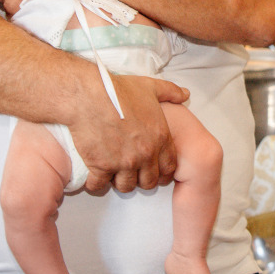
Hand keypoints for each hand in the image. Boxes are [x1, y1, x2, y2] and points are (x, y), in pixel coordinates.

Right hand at [65, 73, 188, 193]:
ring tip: (113, 173)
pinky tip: (93, 176)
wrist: (88, 95)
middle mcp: (145, 154)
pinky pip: (98, 185)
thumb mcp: (149, 87)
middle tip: (131, 172)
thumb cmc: (118, 90)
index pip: (169, 167)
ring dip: (120, 182)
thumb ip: (170, 92)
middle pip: (149, 182)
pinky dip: (95, 183)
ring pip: (126, 186)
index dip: (161, 171)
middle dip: (141, 179)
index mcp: (160, 137)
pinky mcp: (101, 167)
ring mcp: (124, 162)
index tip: (152, 170)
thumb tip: (186, 94)